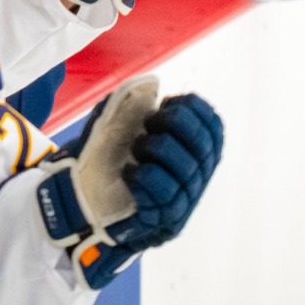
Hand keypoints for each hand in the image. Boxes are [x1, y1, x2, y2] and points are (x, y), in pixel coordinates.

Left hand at [35, 77, 222, 289]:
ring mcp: (186, 199)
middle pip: (202, 144)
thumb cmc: (112, 158)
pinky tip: (130, 172)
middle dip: (174, 122)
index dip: (194, 108)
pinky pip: (164, 192)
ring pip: (184, 168)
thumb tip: (149, 85)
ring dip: (155, 149)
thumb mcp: (123, 124)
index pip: (214, 128)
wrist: (90, 202)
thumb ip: (135, 102)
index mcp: (196, 152)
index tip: (167, 101)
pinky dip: (144, 176)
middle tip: (148, 121)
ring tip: (136, 148)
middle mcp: (199, 176)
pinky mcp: (167, 220)